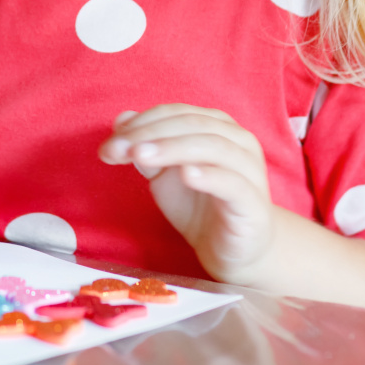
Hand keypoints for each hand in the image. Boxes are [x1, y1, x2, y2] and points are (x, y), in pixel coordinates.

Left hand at [99, 104, 273, 284]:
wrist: (232, 252)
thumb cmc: (200, 207)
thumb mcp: (164, 175)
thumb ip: (146, 147)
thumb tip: (121, 118)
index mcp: (217, 127)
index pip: (176, 113)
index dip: (142, 122)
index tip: (110, 143)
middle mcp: (238, 141)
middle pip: (192, 125)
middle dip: (150, 134)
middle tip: (118, 149)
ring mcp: (250, 170)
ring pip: (213, 147)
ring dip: (173, 148)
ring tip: (141, 156)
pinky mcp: (253, 203)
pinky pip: (233, 184)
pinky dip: (209, 175)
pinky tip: (186, 174)